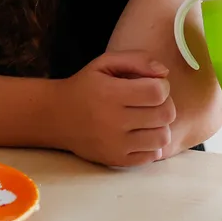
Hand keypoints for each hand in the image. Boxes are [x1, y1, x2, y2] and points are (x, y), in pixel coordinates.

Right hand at [53, 52, 175, 166]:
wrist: (56, 117)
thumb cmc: (86, 86)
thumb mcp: (105, 63)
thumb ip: (137, 59)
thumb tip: (164, 73)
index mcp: (111, 94)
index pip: (158, 92)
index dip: (162, 86)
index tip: (152, 84)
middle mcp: (113, 121)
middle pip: (164, 115)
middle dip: (165, 104)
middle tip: (152, 102)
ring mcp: (115, 144)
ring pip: (162, 138)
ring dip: (160, 126)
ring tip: (148, 119)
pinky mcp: (116, 160)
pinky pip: (151, 157)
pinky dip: (152, 145)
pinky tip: (140, 134)